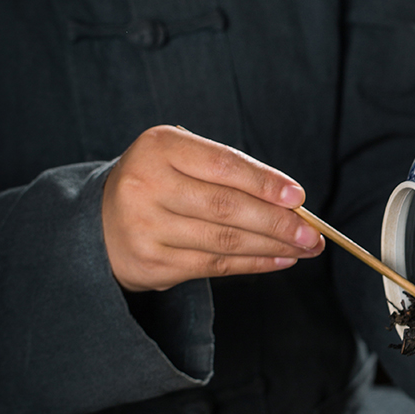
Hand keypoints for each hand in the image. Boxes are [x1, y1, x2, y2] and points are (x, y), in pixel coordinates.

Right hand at [102, 125, 323, 291]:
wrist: (101, 222)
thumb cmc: (159, 182)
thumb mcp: (182, 158)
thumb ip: (228, 172)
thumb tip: (291, 201)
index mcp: (158, 147)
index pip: (223, 164)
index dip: (264, 182)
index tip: (298, 197)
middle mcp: (145, 185)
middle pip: (227, 207)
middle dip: (278, 222)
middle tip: (313, 232)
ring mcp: (145, 227)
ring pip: (224, 240)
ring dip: (273, 246)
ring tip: (304, 247)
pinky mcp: (152, 263)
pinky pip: (214, 266)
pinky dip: (254, 264)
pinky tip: (280, 259)